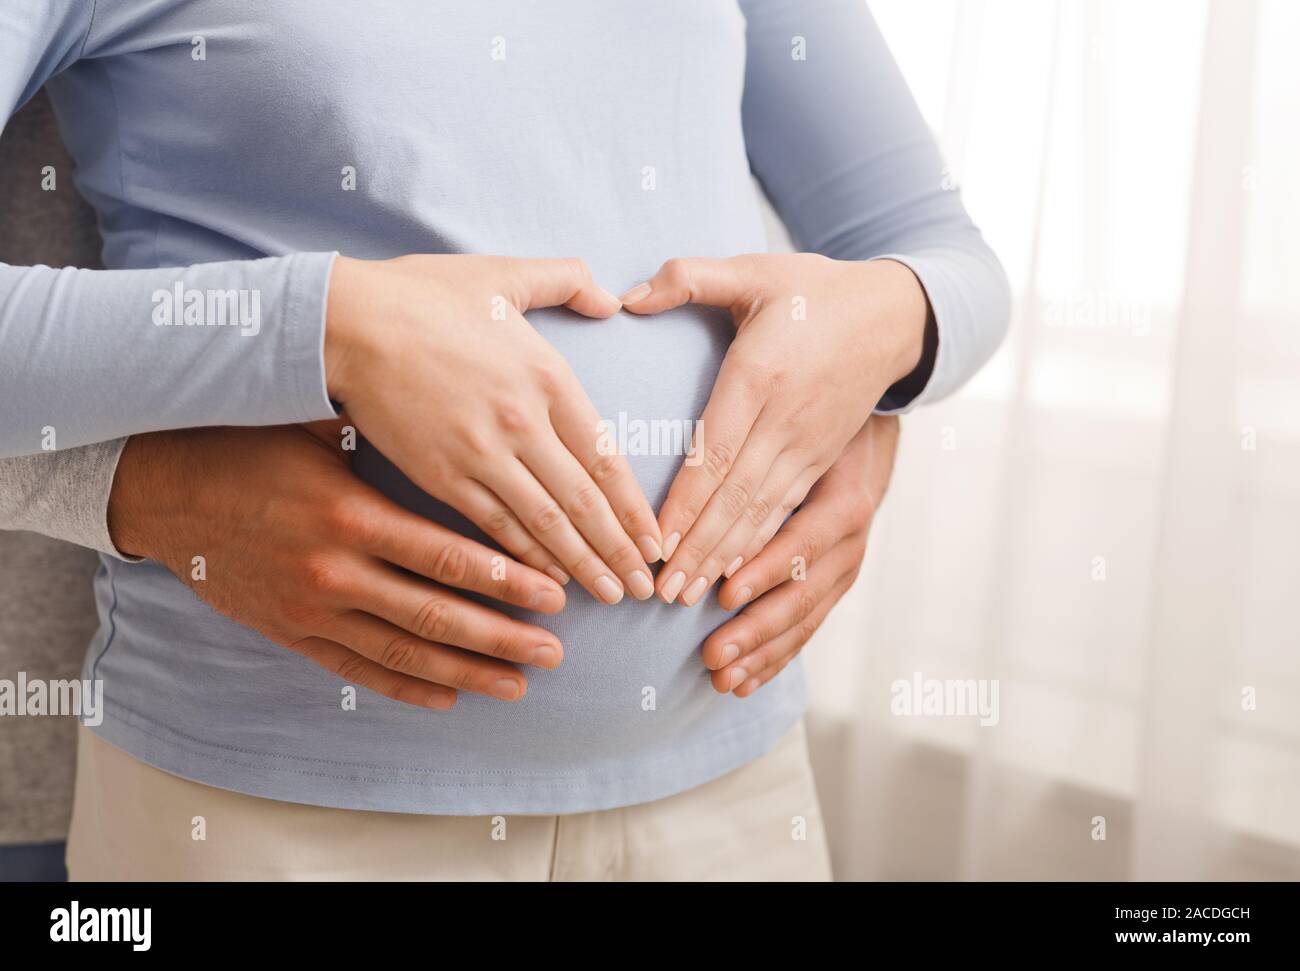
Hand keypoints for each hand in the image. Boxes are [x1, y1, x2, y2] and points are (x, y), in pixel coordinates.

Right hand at [107, 420, 568, 709]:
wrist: (161, 492)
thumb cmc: (246, 445)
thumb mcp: (316, 426)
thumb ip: (386, 436)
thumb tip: (461, 423)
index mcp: (350, 515)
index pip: (446, 558)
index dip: (506, 581)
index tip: (555, 593)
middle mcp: (335, 570)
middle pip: (436, 615)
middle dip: (502, 636)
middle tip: (556, 650)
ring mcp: (310, 610)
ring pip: (403, 652)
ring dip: (467, 671)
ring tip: (520, 683)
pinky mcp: (290, 632)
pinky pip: (356, 669)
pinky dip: (404, 687)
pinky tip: (447, 697)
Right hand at [324, 254, 661, 604]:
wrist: (346, 322)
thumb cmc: (422, 295)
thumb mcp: (505, 273)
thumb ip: (568, 279)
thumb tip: (613, 298)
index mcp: (548, 377)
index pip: (607, 458)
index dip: (635, 507)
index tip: (656, 539)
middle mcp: (524, 423)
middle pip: (585, 501)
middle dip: (620, 550)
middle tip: (645, 587)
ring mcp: (482, 454)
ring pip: (545, 523)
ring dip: (583, 564)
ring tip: (612, 595)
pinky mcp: (440, 476)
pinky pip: (495, 526)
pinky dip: (526, 558)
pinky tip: (549, 582)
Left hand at [621, 254, 925, 605]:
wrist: (894, 315)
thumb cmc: (813, 291)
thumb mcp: (753, 271)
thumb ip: (688, 278)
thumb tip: (625, 296)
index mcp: (761, 375)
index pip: (715, 450)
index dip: (685, 501)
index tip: (656, 541)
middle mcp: (786, 420)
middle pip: (736, 496)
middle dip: (698, 549)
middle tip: (662, 592)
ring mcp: (809, 446)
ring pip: (762, 514)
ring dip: (724, 559)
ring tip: (689, 597)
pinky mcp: (822, 461)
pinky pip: (787, 513)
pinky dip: (759, 549)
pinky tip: (733, 577)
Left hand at [699, 415, 899, 695]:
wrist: (866, 447)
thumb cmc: (821, 439)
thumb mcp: (804, 441)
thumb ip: (766, 465)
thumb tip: (703, 481)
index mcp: (843, 507)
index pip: (802, 545)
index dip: (764, 572)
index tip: (722, 594)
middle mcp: (850, 547)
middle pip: (801, 597)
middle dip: (754, 630)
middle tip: (712, 654)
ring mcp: (845, 574)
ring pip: (802, 623)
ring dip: (760, 654)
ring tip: (722, 679)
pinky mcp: (834, 591)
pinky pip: (805, 631)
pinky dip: (775, 660)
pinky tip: (744, 684)